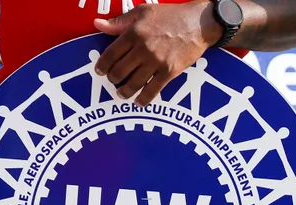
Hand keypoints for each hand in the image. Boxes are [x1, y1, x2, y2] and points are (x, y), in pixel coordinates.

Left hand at [94, 0, 221, 105]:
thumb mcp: (142, 12)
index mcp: (133, 33)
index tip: (100, 71)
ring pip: (133, 83)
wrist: (198, 23)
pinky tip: (138, 102)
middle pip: (119, 71)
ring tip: (122, 94)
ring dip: (124, 91)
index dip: (102, 65)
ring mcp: (156, 62)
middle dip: (113, 79)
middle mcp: (143, 49)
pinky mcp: (169, 72)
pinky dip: (143, 99)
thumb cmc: (171, 15)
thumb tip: (97, 24)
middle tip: (113, 81)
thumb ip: (119, 22)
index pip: (110, 54)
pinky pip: (152, 90)